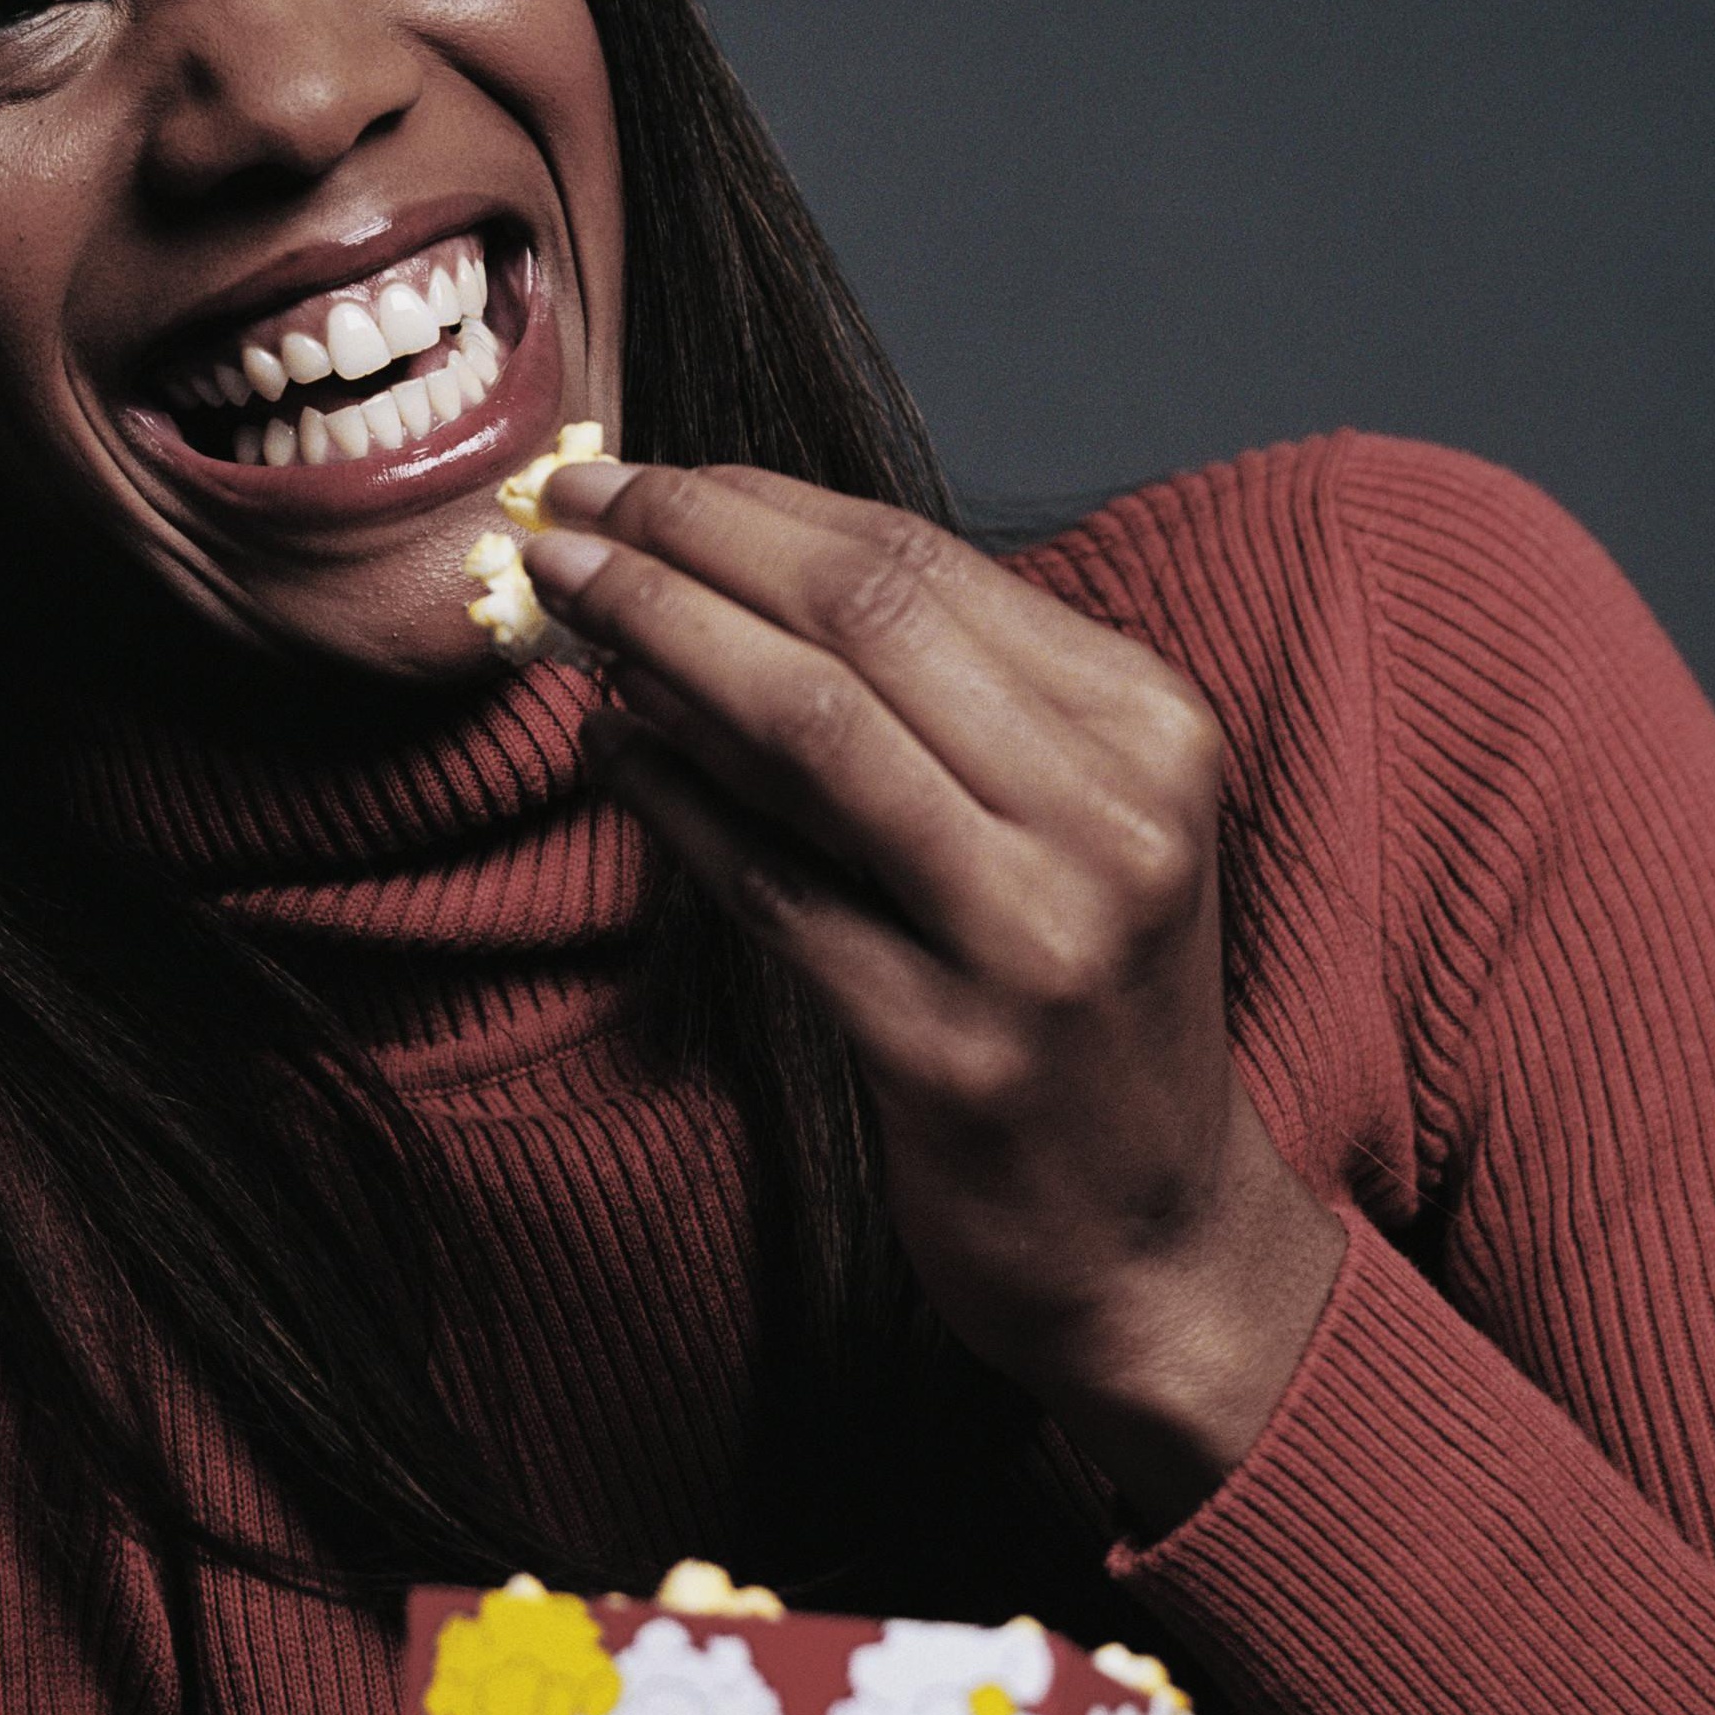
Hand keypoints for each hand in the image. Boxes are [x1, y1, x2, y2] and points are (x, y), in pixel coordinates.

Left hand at [524, 461, 1344, 1531]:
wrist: (1153, 1241)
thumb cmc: (1078, 1009)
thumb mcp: (1059, 824)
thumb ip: (930, 702)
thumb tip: (714, 569)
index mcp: (1149, 727)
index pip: (921, 561)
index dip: (753, 503)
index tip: (636, 473)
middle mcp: (1111, 815)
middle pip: (862, 615)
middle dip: (688, 542)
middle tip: (565, 509)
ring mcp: (1038, 937)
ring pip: (810, 727)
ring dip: (659, 642)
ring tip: (561, 601)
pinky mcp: (950, 1050)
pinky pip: (770, 888)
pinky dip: (672, 802)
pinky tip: (606, 753)